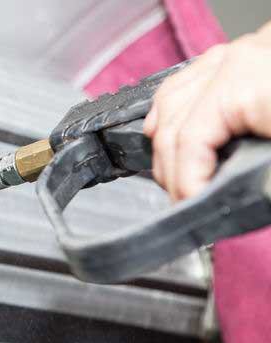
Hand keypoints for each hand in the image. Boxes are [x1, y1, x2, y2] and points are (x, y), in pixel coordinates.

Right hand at [143, 23, 270, 200]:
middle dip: (172, 173)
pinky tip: (162, 135)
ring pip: (168, 103)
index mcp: (246, 85)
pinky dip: (166, 112)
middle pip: (172, 127)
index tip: (191, 208)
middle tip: (183, 202)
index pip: (187, 143)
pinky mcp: (240, 56)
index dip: (186, 185)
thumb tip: (225, 199)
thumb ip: (258, 174)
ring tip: (175, 180)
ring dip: (164, 147)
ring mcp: (234, 56)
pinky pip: (182, 83)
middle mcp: (234, 65)